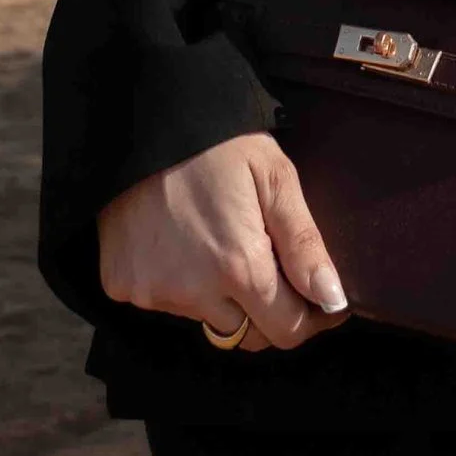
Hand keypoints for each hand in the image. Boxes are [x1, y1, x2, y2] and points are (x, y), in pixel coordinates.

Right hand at [96, 133, 348, 353]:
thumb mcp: (275, 178)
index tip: (321, 299)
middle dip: (269, 312)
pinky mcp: (122, 286)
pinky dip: (181, 283)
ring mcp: (153, 293)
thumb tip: (333, 301)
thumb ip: (304, 245)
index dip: (310, 318)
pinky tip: (183, 241)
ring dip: (223, 298)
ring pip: (207, 319)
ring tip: (222, 242)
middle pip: (247, 334)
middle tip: (274, 267)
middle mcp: (194, 293)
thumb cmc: (218, 143)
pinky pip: (166, 302)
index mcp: (239, 268)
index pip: (286, 330)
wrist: (141, 121)